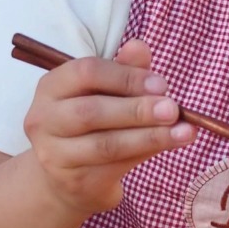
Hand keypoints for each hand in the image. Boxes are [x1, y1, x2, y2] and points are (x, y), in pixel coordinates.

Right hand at [23, 39, 195, 216]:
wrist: (69, 177)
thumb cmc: (93, 123)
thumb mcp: (106, 92)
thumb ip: (124, 69)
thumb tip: (140, 46)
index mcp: (52, 87)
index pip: (85, 72)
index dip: (126, 76)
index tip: (161, 84)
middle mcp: (44, 120)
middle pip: (91, 112)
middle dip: (137, 109)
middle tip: (173, 109)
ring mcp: (54, 155)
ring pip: (105, 144)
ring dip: (150, 136)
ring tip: (184, 131)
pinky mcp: (74, 181)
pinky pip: (114, 167)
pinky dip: (147, 153)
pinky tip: (171, 144)